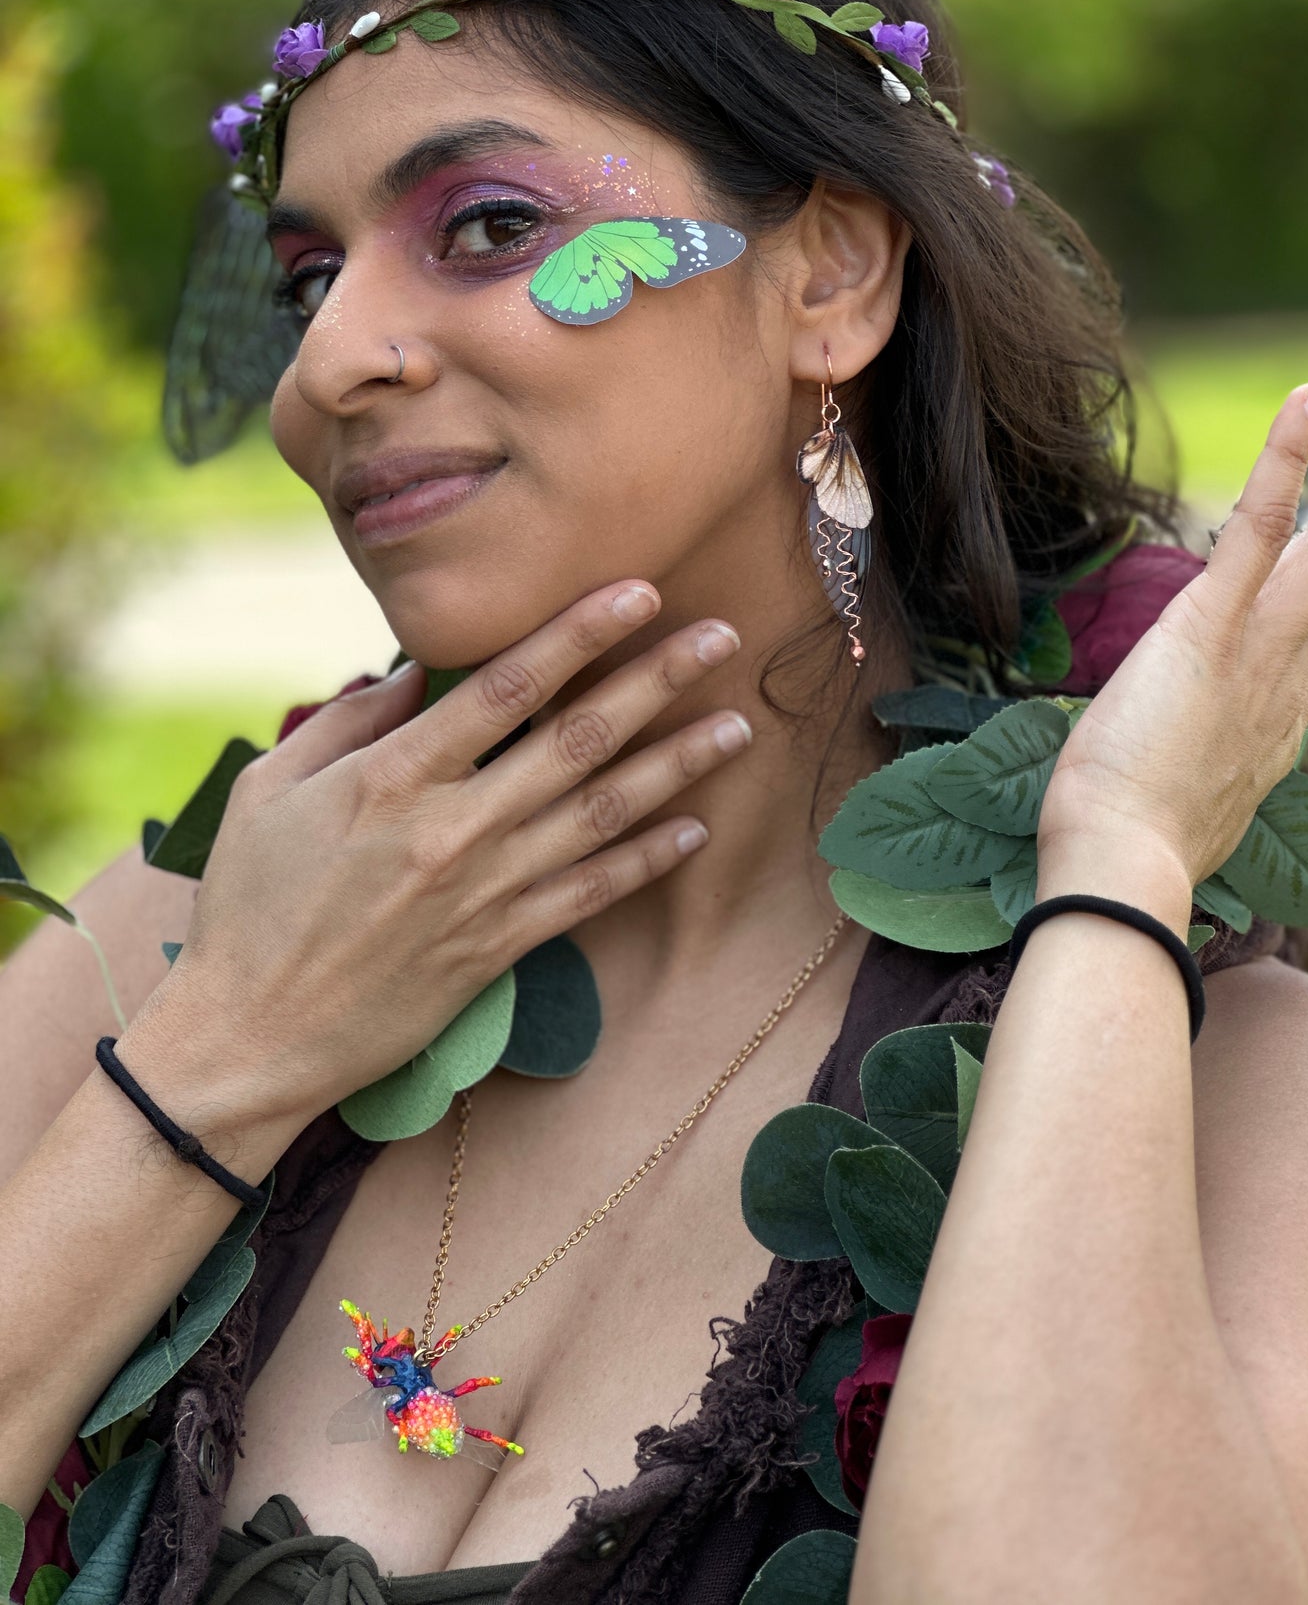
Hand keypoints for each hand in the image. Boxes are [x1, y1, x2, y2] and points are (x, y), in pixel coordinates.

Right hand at [121, 581, 748, 1133]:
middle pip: (577, 738)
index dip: (578, 632)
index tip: (637, 591)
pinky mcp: (499, 947)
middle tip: (721, 637)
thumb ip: (346, 724)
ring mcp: (484, 890)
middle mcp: (454, 827)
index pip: (506, 686)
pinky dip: (646, 861)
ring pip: (603, 813)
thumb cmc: (248, 904)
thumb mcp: (268, 792)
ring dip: (677, 766)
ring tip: (737, 726)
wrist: (250, 1037)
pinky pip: (590, 894)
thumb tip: (412, 674)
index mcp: (393, 776)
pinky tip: (695, 830)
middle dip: (656, 680)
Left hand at [1038, 387, 1307, 895]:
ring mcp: (1257, 646)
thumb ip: (1212, 770)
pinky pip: (1258, 525)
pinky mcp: (1211, 621)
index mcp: (1278, 722)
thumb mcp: (1195, 803)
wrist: (1125, 861)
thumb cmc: (1134, 848)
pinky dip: (1286, 458)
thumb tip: (1213, 765)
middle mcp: (1287, 678)